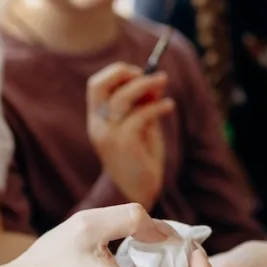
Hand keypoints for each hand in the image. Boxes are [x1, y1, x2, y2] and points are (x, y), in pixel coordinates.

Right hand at [88, 63, 174, 207]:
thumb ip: (145, 105)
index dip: (117, 72)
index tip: (139, 72)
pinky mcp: (124, 144)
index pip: (96, 85)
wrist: (136, 194)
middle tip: (149, 74)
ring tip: (164, 82)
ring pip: (121, 98)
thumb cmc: (140, 159)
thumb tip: (155, 80)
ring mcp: (108, 135)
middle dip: (124, 72)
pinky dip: (157, 107)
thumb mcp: (143, 126)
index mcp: (98, 119)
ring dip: (145, 85)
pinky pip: (140, 116)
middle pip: (100, 85)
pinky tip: (169, 106)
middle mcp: (98, 125)